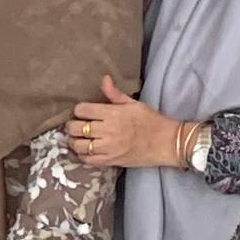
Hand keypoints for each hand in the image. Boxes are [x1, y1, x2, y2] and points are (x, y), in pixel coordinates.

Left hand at [68, 76, 194, 173]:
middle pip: (76, 128)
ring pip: (78, 145)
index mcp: (112, 114)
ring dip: (74, 141)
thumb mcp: (133, 104)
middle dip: (72, 125)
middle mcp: (108, 130)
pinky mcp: (111, 161)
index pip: (82, 110)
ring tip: (77, 138)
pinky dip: (82, 155)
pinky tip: (85, 150)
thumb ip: (114, 94)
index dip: (79, 110)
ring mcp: (108, 148)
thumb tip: (104, 79)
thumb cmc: (151, 121)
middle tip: (76, 125)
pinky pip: (88, 160)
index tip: (83, 112)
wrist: (167, 143)